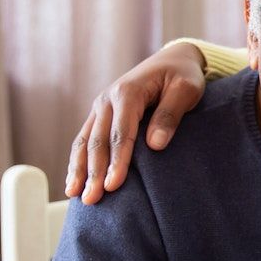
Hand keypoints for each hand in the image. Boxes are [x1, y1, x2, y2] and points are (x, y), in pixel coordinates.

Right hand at [66, 42, 206, 203]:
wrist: (172, 59)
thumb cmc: (183, 76)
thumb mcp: (186, 90)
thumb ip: (170, 114)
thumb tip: (155, 145)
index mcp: (128, 92)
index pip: (121, 133)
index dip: (117, 161)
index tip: (113, 185)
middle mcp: (107, 99)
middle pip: (98, 141)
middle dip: (93, 172)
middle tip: (92, 200)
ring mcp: (100, 106)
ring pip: (85, 141)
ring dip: (79, 169)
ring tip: (75, 195)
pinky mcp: (100, 114)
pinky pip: (84, 139)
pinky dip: (77, 160)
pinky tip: (74, 181)